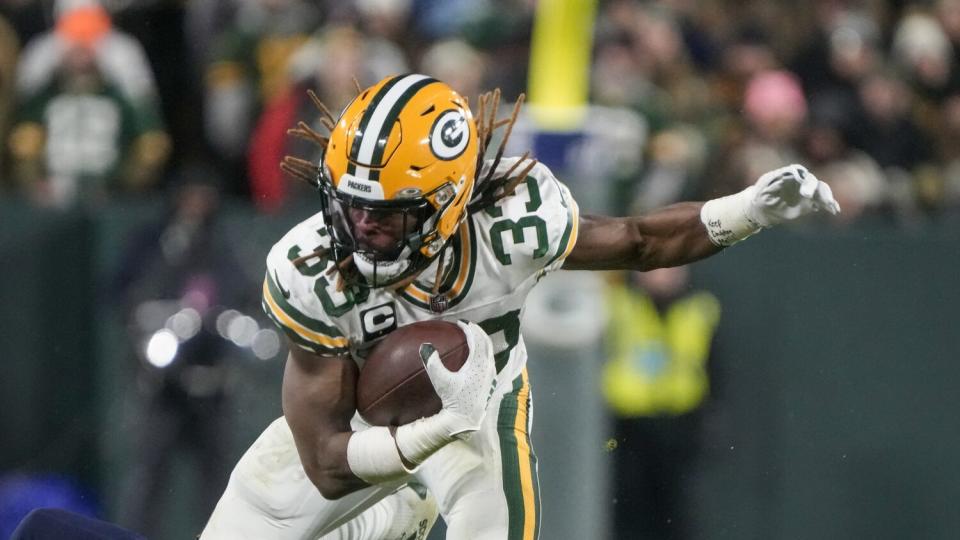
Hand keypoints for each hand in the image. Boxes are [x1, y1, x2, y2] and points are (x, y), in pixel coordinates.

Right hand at [419, 320, 495, 436]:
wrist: (466, 420)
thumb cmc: (454, 400)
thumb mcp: (441, 381)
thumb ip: (433, 362)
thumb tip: (425, 346)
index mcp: (479, 364)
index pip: (477, 339)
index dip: (469, 328)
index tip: (460, 323)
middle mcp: (488, 367)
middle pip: (486, 343)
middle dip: (478, 332)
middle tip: (468, 326)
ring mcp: (491, 375)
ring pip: (489, 352)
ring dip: (482, 342)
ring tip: (472, 338)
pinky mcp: (490, 383)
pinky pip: (489, 361)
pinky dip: (483, 353)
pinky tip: (476, 357)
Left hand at [746, 164, 840, 226]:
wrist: (761, 209)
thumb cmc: (760, 198)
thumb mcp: (761, 193)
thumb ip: (771, 187)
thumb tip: (781, 179)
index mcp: (787, 174)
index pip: (799, 173)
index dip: (804, 182)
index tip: (805, 195)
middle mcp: (798, 180)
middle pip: (812, 181)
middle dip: (818, 190)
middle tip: (821, 202)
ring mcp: (805, 190)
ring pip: (820, 190)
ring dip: (826, 197)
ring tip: (831, 207)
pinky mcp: (809, 201)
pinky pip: (822, 201)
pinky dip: (829, 205)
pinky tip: (834, 210)